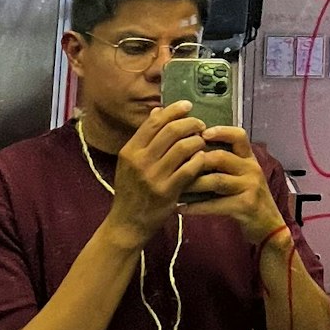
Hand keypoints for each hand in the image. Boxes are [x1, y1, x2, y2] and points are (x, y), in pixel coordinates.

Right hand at [103, 103, 209, 250]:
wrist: (127, 223)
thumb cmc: (131, 191)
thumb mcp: (130, 163)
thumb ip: (144, 138)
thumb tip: (157, 112)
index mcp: (129, 151)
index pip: (154, 122)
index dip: (173, 110)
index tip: (187, 105)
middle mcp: (139, 161)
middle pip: (171, 131)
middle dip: (190, 123)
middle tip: (200, 125)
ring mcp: (153, 176)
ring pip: (183, 147)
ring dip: (197, 141)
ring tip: (202, 142)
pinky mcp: (167, 192)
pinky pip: (190, 168)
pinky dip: (199, 160)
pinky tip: (202, 160)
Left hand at [176, 125, 285, 246]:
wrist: (268, 224)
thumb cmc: (248, 196)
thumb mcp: (241, 174)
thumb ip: (224, 161)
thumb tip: (194, 147)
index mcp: (249, 158)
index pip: (238, 136)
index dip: (220, 131)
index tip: (200, 132)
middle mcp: (251, 169)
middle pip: (220, 157)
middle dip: (195, 161)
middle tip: (173, 165)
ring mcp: (250, 187)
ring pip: (216, 180)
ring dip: (192, 184)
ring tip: (174, 187)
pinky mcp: (246, 205)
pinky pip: (216, 204)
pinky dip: (196, 207)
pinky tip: (181, 208)